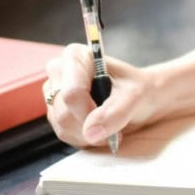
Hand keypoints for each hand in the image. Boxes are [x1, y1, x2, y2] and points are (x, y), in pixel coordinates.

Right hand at [42, 44, 156, 148]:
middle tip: (114, 123)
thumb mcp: (136, 96)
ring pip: (63, 126)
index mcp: (75, 57)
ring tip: (109, 124)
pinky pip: (64, 134)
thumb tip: (91, 131)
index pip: (71, 93)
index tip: (109, 117)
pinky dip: (85, 137)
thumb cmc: (138, 89)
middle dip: (91, 125)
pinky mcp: (55, 113)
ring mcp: (54, 93)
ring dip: (89, 134)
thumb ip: (116, 112)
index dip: (89, 112)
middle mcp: (59, 72)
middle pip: (64, 112)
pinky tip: (99, 128)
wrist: (141, 99)